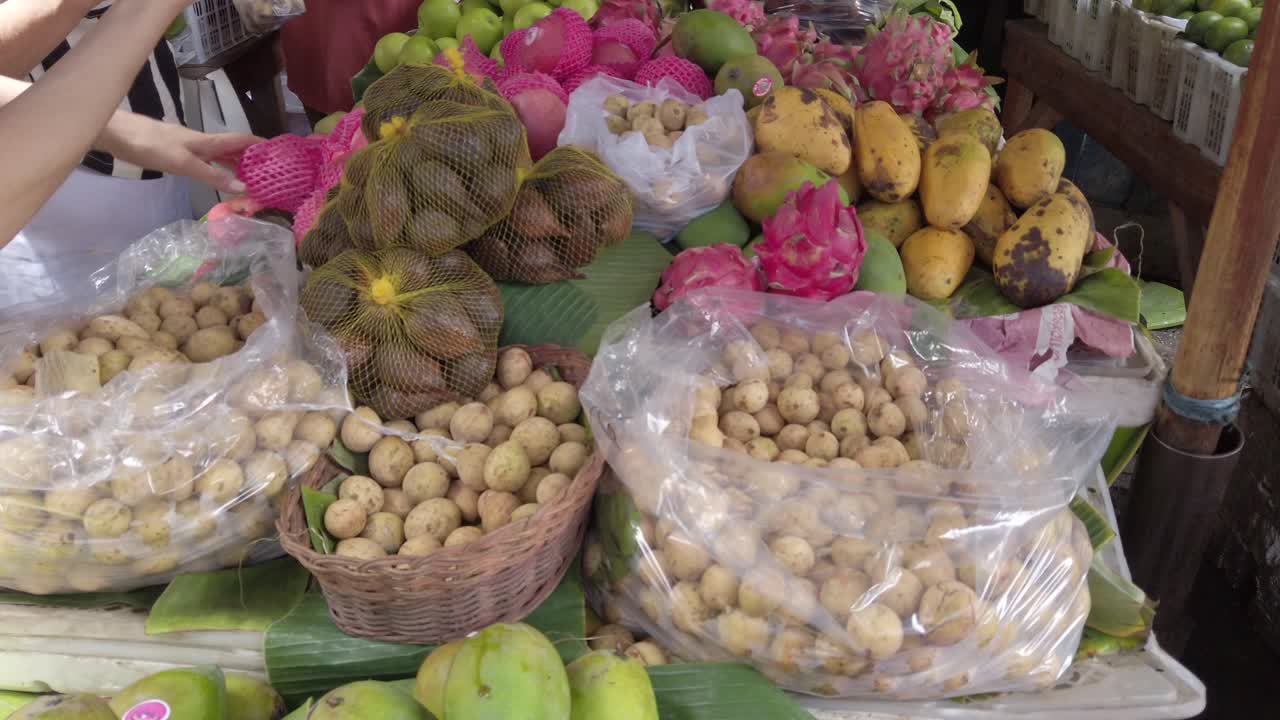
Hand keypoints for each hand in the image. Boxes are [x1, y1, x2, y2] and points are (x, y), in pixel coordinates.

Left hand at [98, 113, 262, 193]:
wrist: (117, 135)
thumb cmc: (151, 145)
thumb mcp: (184, 164)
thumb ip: (212, 176)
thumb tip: (243, 188)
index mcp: (208, 142)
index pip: (242, 141)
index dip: (261, 145)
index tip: (280, 152)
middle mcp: (203, 143)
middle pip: (234, 149)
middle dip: (253, 159)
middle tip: (271, 174)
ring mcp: (190, 148)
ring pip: (220, 156)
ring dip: (237, 166)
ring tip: (252, 180)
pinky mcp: (178, 154)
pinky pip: (208, 162)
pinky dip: (219, 170)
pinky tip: (220, 178)